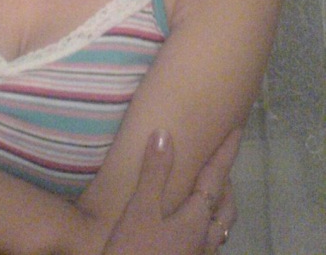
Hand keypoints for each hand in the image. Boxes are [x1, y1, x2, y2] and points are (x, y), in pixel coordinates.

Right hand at [101, 129, 239, 254]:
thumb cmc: (134, 250)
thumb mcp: (139, 209)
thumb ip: (154, 172)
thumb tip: (165, 134)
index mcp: (196, 220)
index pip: (216, 178)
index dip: (226, 152)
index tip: (237, 129)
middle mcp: (204, 240)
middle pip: (226, 207)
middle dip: (226, 182)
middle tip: (219, 161)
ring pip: (219, 228)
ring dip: (218, 205)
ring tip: (207, 191)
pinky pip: (207, 241)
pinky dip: (206, 224)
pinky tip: (188, 225)